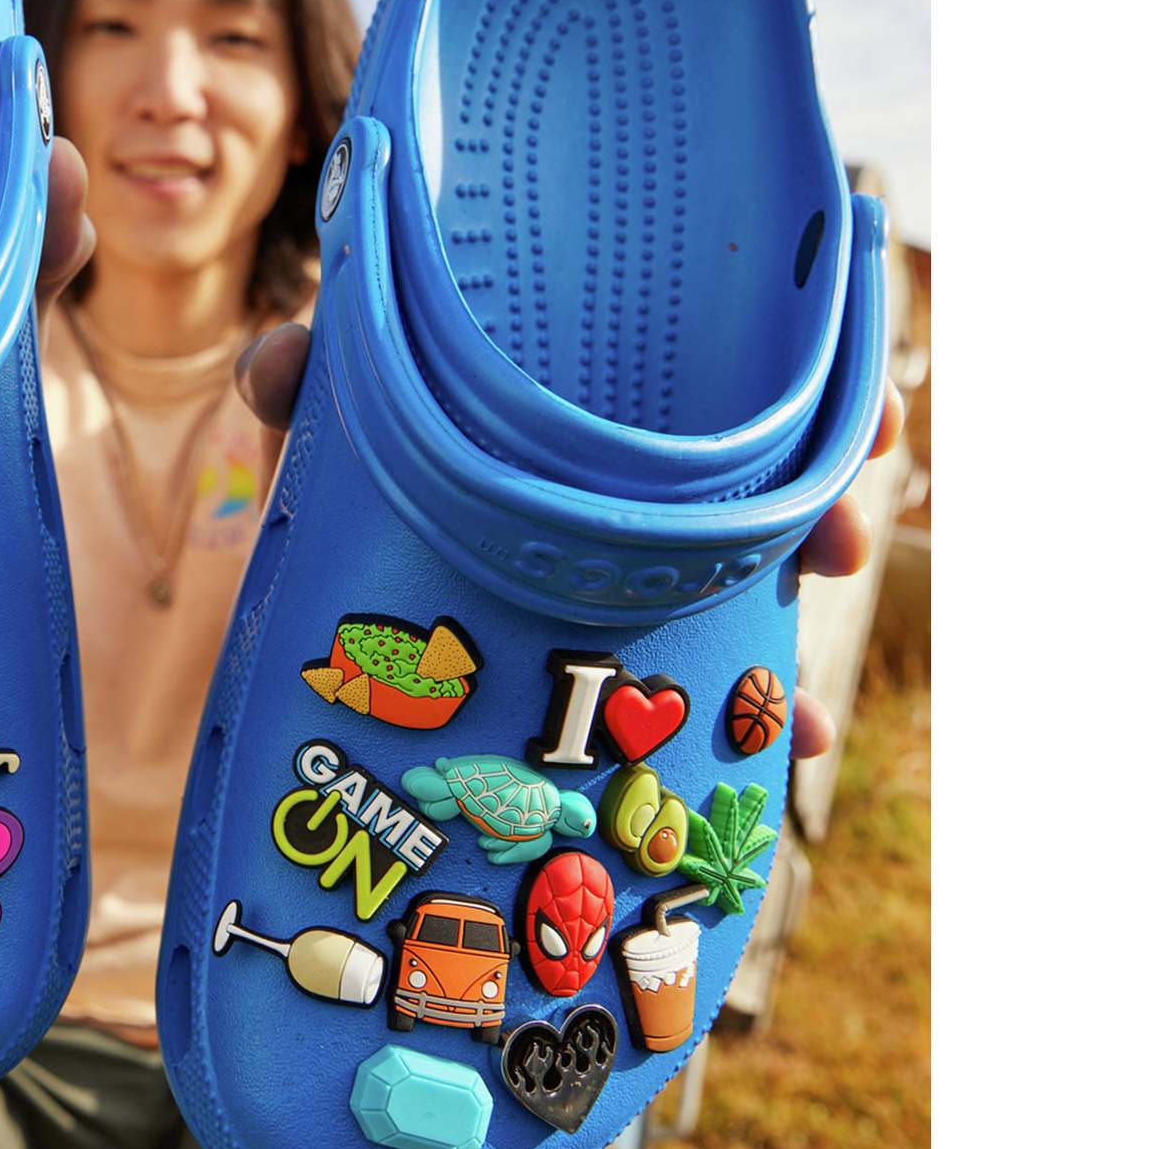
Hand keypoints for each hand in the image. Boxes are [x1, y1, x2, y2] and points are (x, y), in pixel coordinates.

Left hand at [235, 322, 905, 764]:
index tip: (872, 423)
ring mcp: (615, 582)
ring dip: (781, 665)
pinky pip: (682, 699)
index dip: (816, 397)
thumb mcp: (334, 423)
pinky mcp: (590, 670)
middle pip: (756, 497)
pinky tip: (760, 773)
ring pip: (733, 609)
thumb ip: (305, 383)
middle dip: (817, 522)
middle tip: (840, 547)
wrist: (311, 570)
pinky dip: (727, 735)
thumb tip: (276, 375)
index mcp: (582, 411)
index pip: (729, 381)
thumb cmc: (341, 465)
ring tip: (802, 715)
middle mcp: (622, 490)